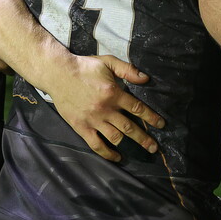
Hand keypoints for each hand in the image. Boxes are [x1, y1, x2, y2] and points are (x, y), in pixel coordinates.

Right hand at [45, 54, 165, 161]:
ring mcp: (93, 120)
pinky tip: (117, 157)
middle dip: (144, 138)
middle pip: (129, 127)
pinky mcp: (81, 127)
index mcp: (113, 93)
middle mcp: (105, 109)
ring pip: (115, 137)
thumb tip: (146, 78)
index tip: (161, 125)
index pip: (137, 108)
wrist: (58, 74)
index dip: (151, 117)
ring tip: (141, 152)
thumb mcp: (108, 62)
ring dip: (129, 145)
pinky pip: (96, 144)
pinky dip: (107, 153)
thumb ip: (127, 70)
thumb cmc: (85, 67)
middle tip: (154, 147)